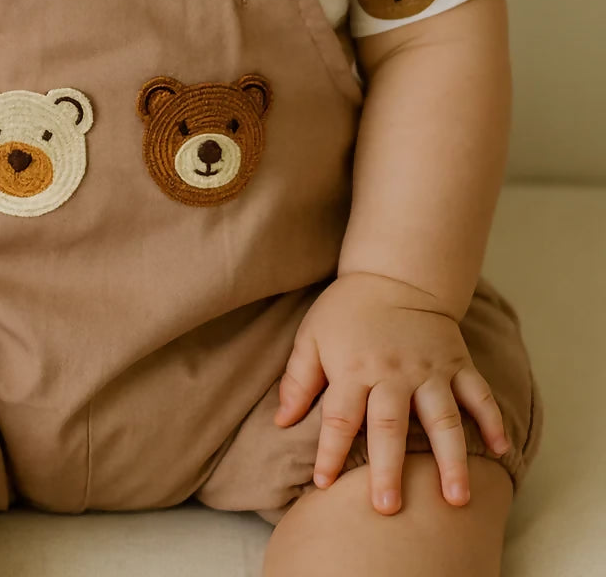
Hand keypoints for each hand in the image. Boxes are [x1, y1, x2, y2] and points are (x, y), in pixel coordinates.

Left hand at [273, 272, 509, 514]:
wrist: (395, 272)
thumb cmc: (348, 310)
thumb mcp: (312, 336)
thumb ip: (298, 380)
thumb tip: (281, 421)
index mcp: (354, 368)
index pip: (339, 418)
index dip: (330, 452)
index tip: (323, 486)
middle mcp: (393, 373)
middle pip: (389, 426)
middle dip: (388, 468)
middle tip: (388, 507)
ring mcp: (430, 370)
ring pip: (442, 419)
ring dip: (450, 459)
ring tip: (455, 499)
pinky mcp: (457, 363)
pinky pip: (478, 394)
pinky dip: (492, 421)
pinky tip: (500, 451)